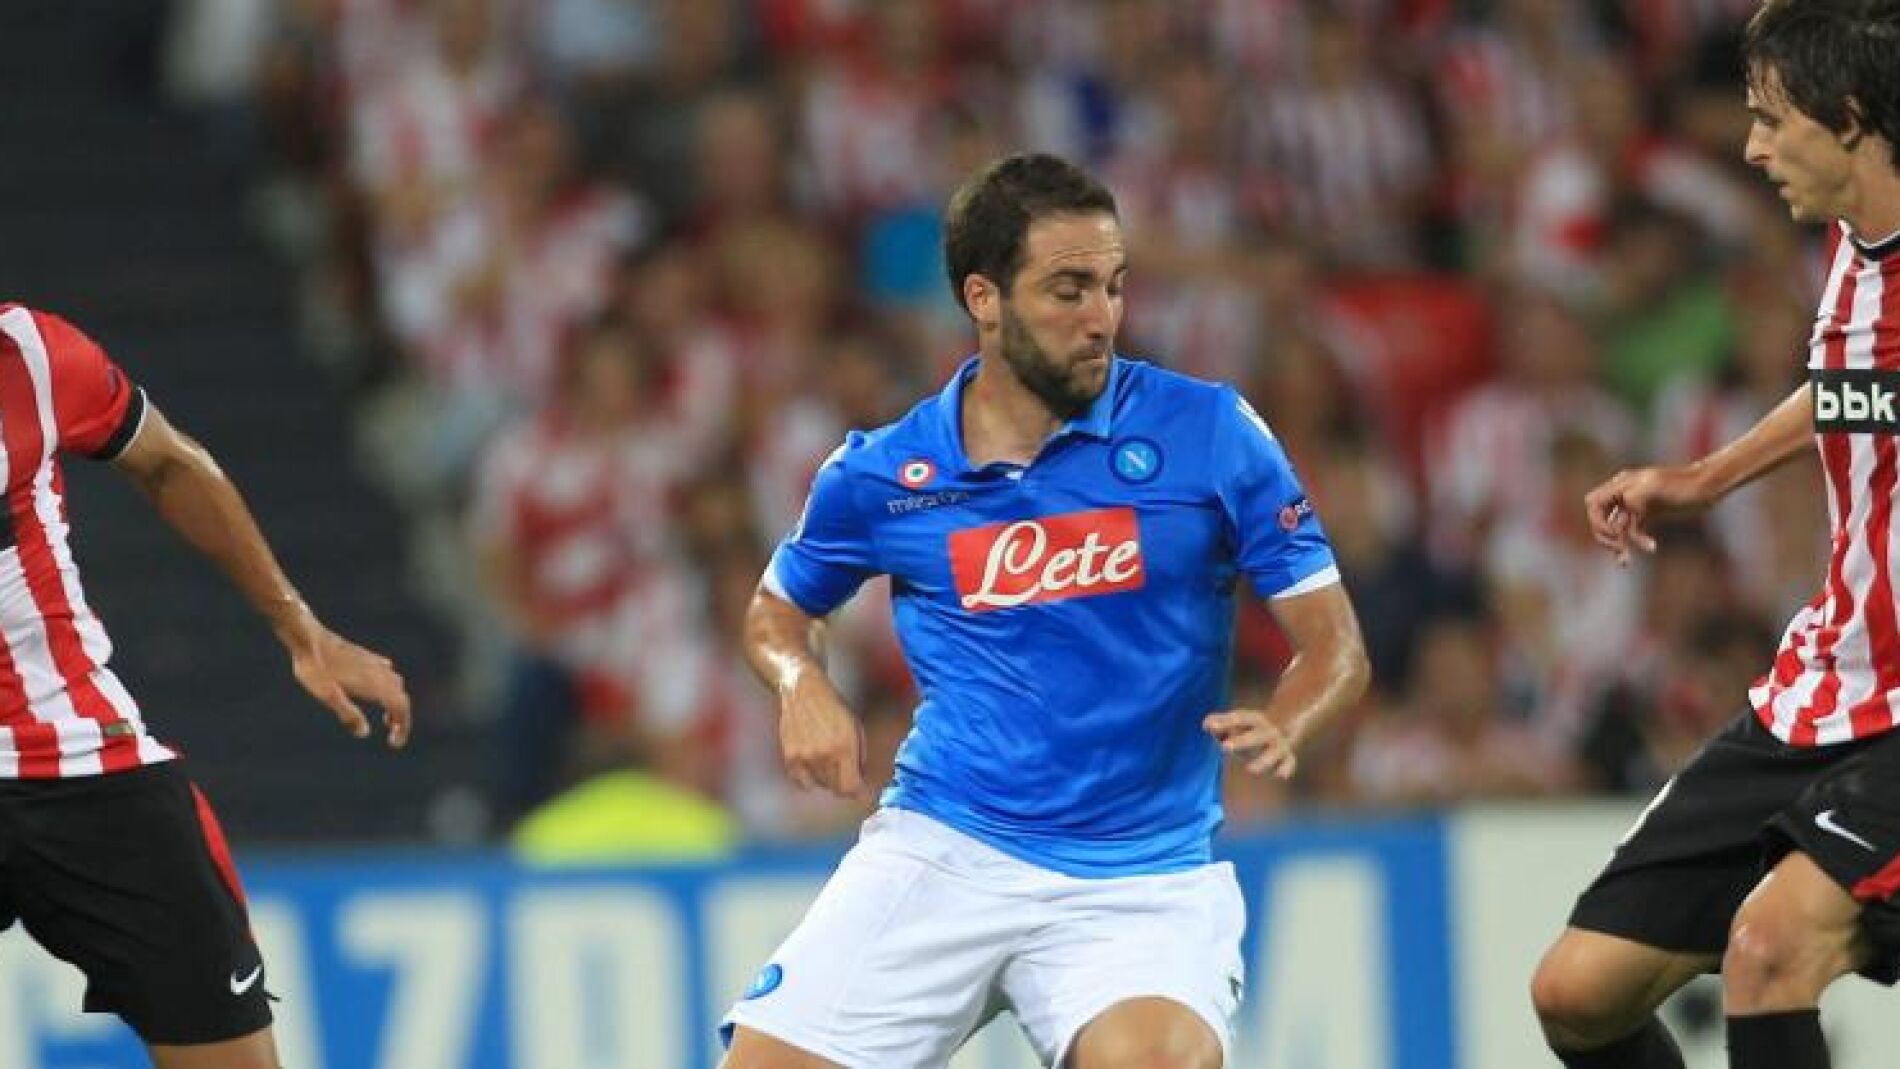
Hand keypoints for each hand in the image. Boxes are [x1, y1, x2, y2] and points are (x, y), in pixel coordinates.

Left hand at [279, 610, 411, 747]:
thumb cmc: (315, 669)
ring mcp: (374, 663)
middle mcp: (379, 673)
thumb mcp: (328, 696)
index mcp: (374, 684)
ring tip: (385, 716)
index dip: (403, 727)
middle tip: (391, 735)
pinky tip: (378, 688)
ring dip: (395, 702)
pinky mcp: (366, 657)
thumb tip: (364, 732)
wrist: (308, 639)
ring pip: (396, 685)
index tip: (395, 744)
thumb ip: (348, 714)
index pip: (401, 708)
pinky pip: (386, 672)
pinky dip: (388, 686)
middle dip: (401, 718)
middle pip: (402, 698)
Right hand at [778, 673, 866, 799]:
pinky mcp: (790, 757)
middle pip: (836, 788)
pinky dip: (808, 779)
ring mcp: (804, 757)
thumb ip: (860, 757)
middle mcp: (823, 755)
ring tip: (829, 761)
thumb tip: (861, 780)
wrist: (803, 691)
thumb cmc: (834, 708)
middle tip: (846, 773)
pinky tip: (813, 765)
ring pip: (820, 785)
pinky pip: (801, 782)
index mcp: (844, 747)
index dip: (858, 792)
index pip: (851, 787)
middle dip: (844, 784)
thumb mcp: (856, 728)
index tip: (861, 791)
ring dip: (827, 780)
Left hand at [1204, 709, 1297, 777]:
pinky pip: (1289, 763)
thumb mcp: (1234, 724)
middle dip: (1241, 741)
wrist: (1283, 728)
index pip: (1239, 719)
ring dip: (1264, 760)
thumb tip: (1206, 725)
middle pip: (1256, 736)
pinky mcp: (1287, 758)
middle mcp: (1268, 731)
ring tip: (1249, 769)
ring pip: (1274, 752)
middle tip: (1224, 747)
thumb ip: (1218, 724)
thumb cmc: (1247, 730)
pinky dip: (1286, 768)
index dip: (1225, 722)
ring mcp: (1279, 744)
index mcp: (1253, 719)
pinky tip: (1280, 775)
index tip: (1210, 728)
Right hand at [1582, 464, 1710, 566]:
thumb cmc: (1684, 485)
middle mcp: (1624, 493)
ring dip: (1619, 544)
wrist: (1707, 486)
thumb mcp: (1657, 487)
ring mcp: (1636, 504)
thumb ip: (1635, 496)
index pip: (1594, 503)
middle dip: (1605, 536)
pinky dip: (1637, 541)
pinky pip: (1632, 530)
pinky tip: (1651, 547)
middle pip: (1600, 517)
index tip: (1615, 535)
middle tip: (1619, 549)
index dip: (1598, 522)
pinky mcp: (1648, 513)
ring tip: (1625, 562)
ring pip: (1616, 527)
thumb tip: (1624, 509)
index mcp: (1622, 484)